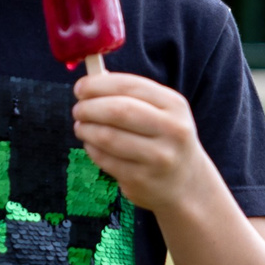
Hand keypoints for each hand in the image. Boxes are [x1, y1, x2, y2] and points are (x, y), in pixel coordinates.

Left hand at [71, 71, 213, 213]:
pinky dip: (91, 149)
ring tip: (81, 127)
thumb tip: (90, 82)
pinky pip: (105, 159)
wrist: (187, 183)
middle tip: (78, 110)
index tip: (80, 88)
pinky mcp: (142, 179)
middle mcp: (171, 130)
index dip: (98, 85)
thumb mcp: (161, 112)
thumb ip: (129, 94)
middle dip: (89, 108)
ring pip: (107, 137)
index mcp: (174, 105)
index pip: (129, 86)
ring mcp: (158, 157)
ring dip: (86, 129)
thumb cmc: (164, 137)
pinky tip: (92, 145)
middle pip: (117, 111)